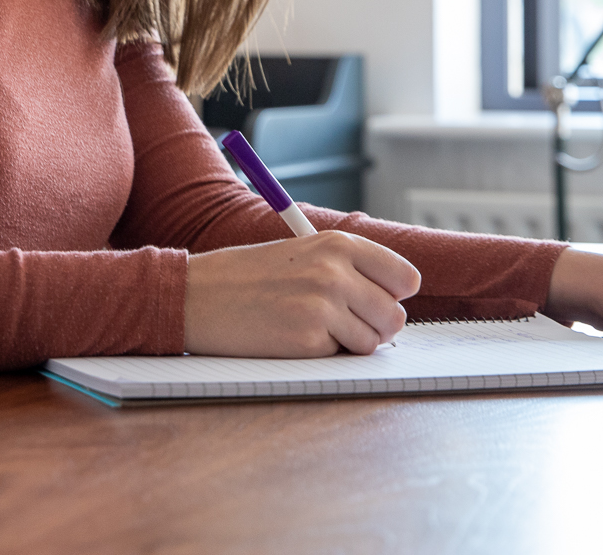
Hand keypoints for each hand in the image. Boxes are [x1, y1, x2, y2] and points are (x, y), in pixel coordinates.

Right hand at [184, 232, 420, 356]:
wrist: (197, 295)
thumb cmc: (248, 276)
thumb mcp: (302, 253)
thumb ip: (349, 268)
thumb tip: (395, 302)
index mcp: (337, 244)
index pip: (405, 277)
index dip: (394, 295)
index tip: (377, 301)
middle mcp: (335, 272)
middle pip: (395, 316)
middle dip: (375, 326)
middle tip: (344, 323)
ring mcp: (322, 307)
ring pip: (373, 342)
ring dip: (350, 343)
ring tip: (313, 327)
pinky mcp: (307, 340)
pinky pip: (340, 357)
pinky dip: (323, 354)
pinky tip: (293, 336)